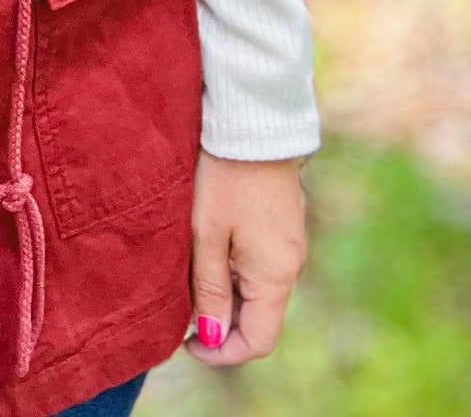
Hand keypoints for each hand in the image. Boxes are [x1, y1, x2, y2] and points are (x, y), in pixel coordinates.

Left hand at [186, 152, 307, 366]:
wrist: (252, 119)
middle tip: (180, 306)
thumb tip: (213, 336)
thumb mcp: (206, 234)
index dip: (222, 351)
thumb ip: (209, 289)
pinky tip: (207, 245)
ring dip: (225, 292)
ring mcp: (289, 243)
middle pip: (259, 317)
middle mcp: (291, 265)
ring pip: (257, 289)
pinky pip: (260, 263)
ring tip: (188, 271)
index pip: (258, 341)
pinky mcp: (283, 222)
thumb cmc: (224, 176)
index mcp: (275, 275)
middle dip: (220, 321)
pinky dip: (234, 268)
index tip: (186, 342)